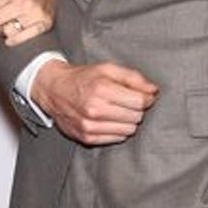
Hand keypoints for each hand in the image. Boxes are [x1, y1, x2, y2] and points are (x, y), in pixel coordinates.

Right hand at [31, 60, 157, 145]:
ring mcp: (89, 126)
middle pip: (135, 117)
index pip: (139, 102)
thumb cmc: (83, 78)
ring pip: (128, 130)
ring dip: (127, 121)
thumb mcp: (108, 69)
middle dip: (136, 109)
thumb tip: (153, 90)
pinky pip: (116, 139)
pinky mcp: (86, 138)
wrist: (54, 90)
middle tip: (127, 102)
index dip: (146, 98)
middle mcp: (94, 109)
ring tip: (117, 111)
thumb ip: (133, 78)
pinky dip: (117, 130)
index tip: (144, 95)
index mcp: (101, 89)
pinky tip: (109, 120)